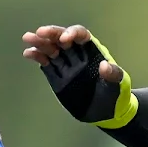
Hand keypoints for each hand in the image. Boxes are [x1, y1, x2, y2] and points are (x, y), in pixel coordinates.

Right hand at [21, 25, 135, 125]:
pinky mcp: (57, 75)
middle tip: (39, 33)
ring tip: (28, 39)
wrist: (105, 113)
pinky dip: (37, 56)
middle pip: (62, 38)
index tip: (64, 39)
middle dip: (52, 34)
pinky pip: (46, 62)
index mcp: (93, 51)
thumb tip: (104, 65)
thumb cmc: (116, 96)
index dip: (73, 34)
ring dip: (40, 42)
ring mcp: (66, 64)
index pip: (82, 36)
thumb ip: (114, 75)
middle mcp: (78, 54)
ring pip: (51, 48)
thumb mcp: (120, 86)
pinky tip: (28, 53)